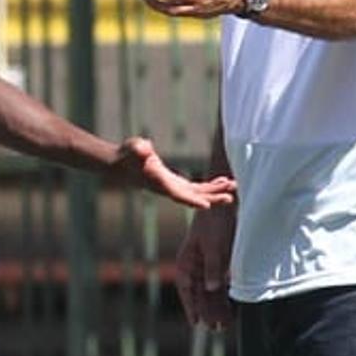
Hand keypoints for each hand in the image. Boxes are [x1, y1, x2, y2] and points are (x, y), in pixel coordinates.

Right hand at [108, 137, 236, 210]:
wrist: (121, 164)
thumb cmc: (127, 155)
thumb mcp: (133, 148)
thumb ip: (138, 149)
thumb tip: (145, 148)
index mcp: (159, 183)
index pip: (177, 194)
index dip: (191, 201)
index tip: (206, 207)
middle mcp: (168, 189)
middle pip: (193, 197)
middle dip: (212, 198)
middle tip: (230, 197)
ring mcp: (173, 187)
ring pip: (198, 193)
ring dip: (215, 192)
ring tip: (233, 187)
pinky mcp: (176, 183)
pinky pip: (197, 188)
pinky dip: (210, 186)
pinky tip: (224, 182)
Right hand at [172, 205, 236, 330]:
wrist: (226, 203)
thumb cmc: (214, 221)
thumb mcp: (214, 244)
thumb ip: (213, 267)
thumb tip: (212, 288)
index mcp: (187, 261)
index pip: (186, 289)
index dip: (191, 306)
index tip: (196, 322)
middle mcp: (196, 266)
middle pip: (199, 294)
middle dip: (207, 311)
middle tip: (215, 328)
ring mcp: (209, 265)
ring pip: (211, 292)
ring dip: (217, 307)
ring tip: (224, 324)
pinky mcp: (222, 263)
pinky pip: (222, 285)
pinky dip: (226, 296)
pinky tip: (231, 308)